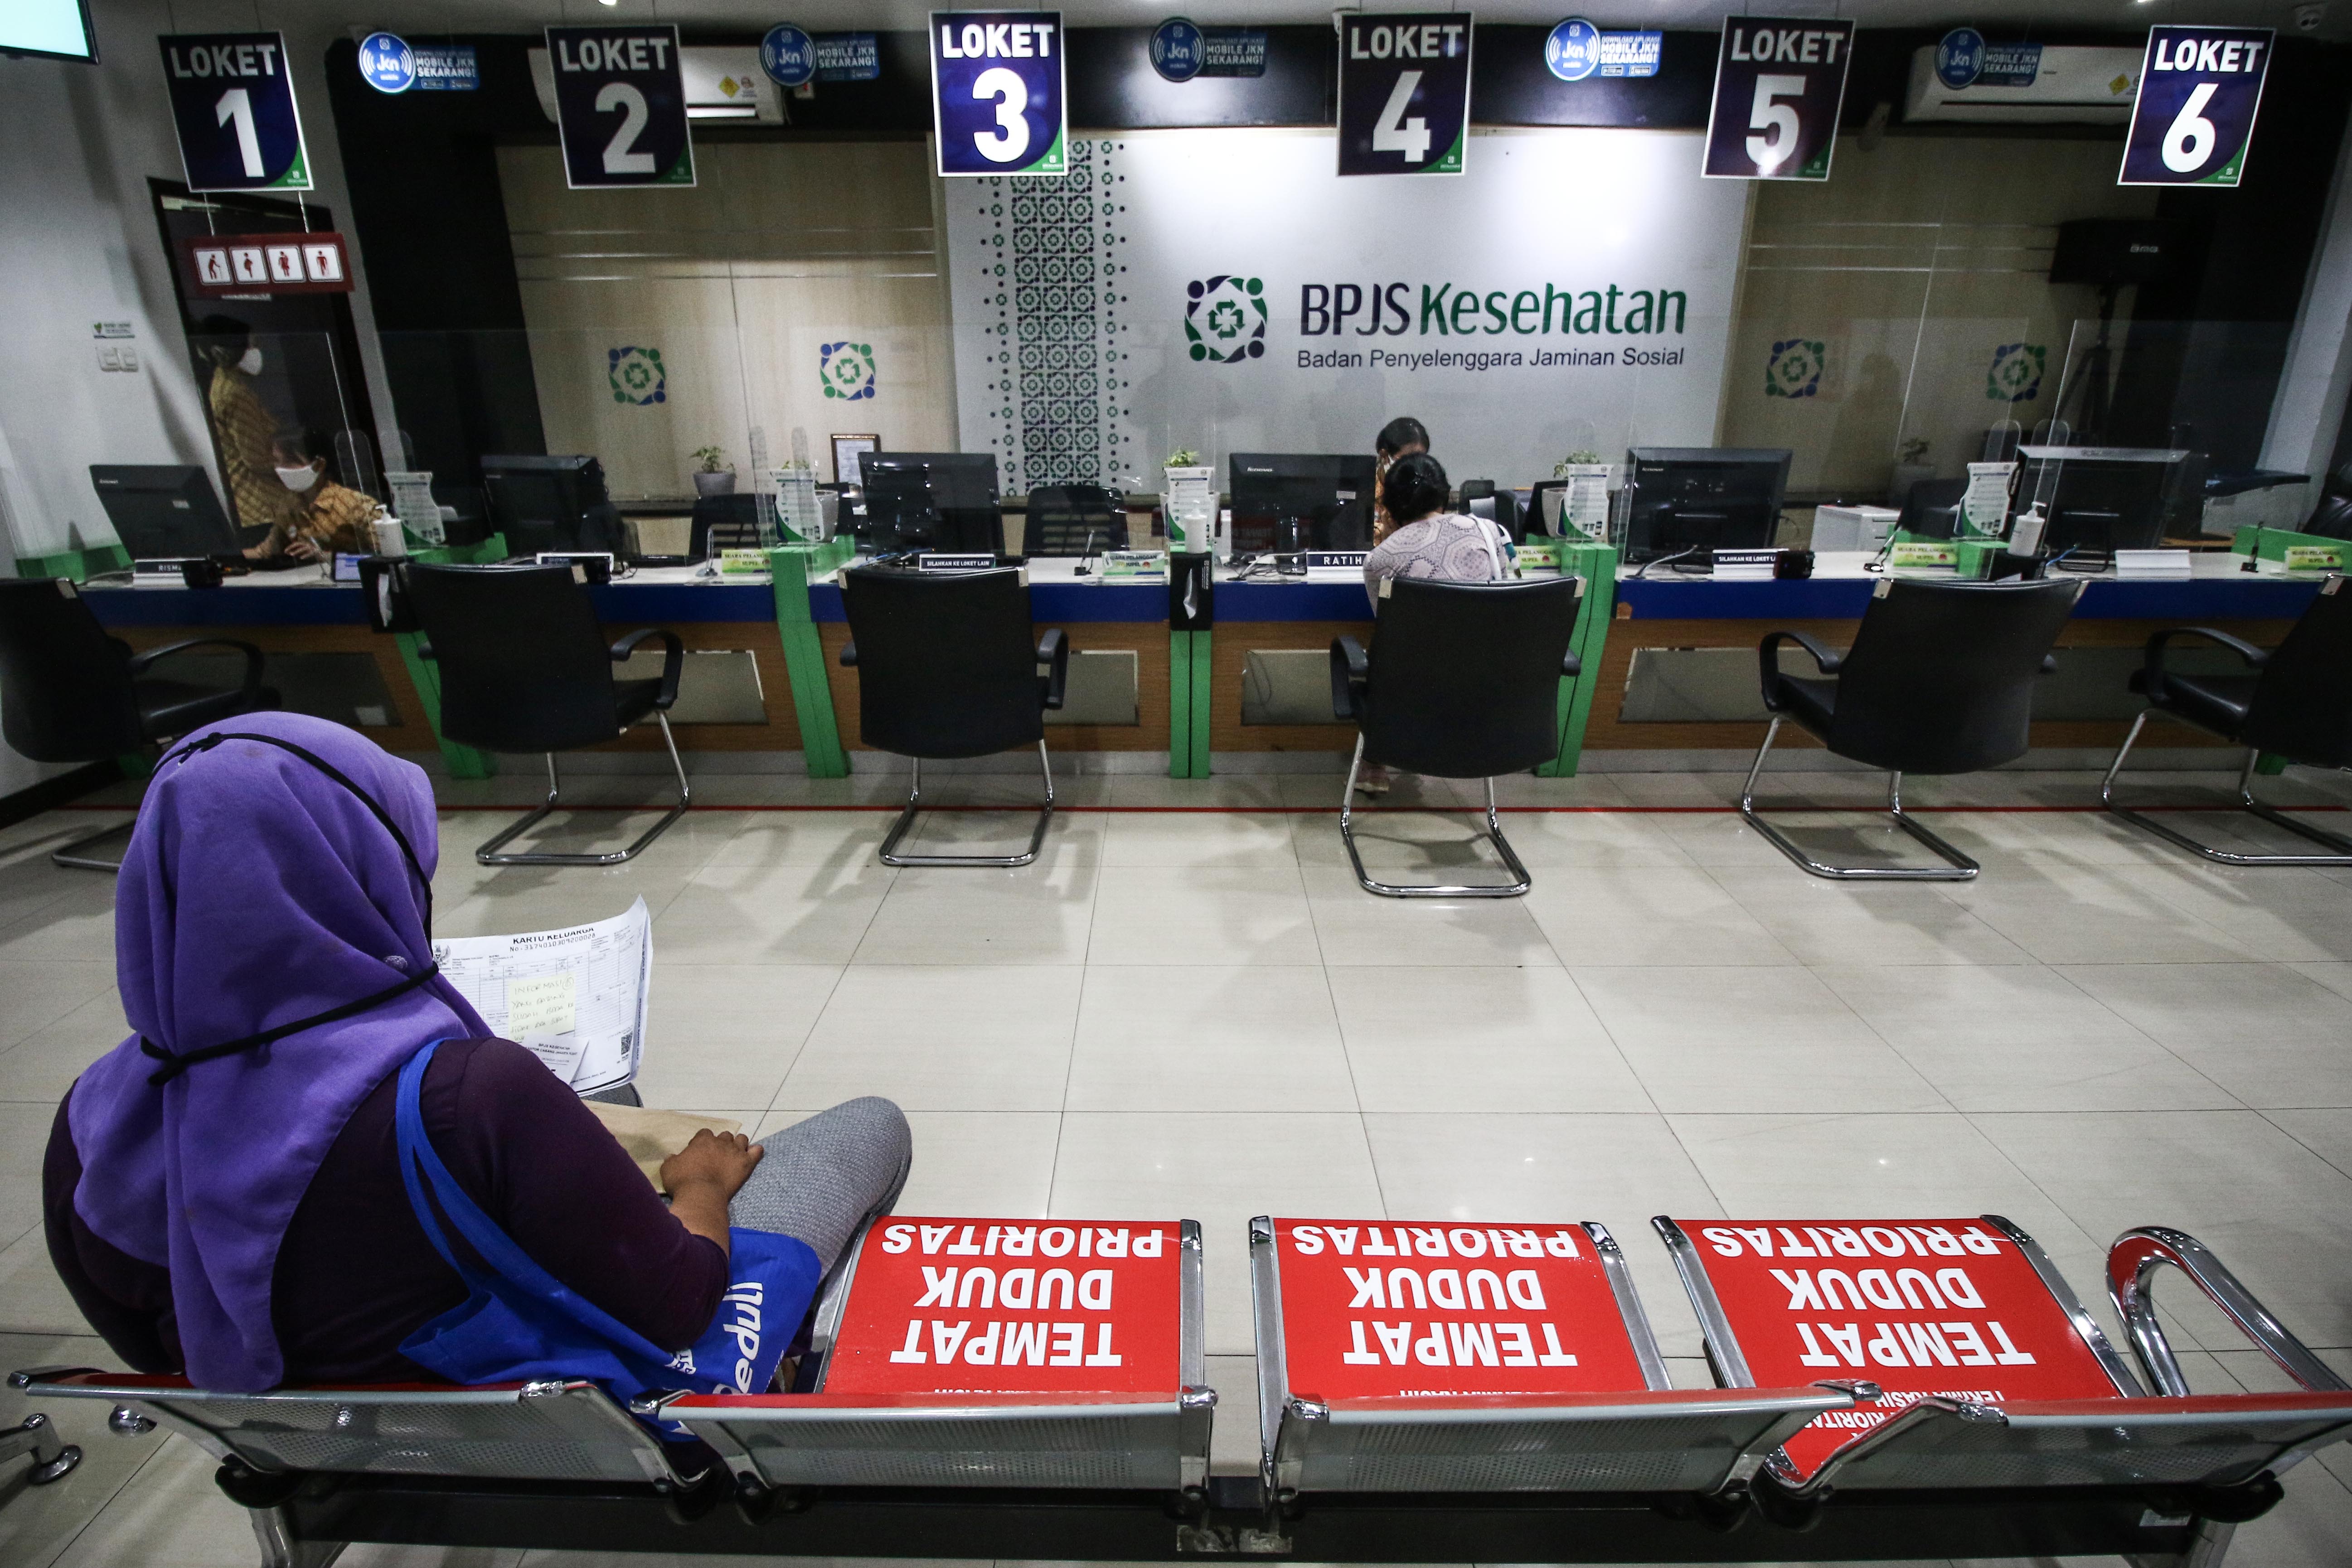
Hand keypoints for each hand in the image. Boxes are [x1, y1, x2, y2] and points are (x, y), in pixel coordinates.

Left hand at [286, 536, 322, 561]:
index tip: (285, 551)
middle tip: (286, 552)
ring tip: (291, 554)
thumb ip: (298, 550)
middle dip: (291, 547)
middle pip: (298, 544)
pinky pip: (309, 553)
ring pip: (302, 549)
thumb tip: (289, 552)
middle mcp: (307, 544)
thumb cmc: (312, 552)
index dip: (290, 546)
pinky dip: (305, 555)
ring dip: (296, 551)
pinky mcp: (315, 552)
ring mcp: (311, 547)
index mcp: (305, 543)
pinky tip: (301, 558)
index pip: (296, 543)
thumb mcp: (305, 549)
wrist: (322, 554)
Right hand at [662, 1130, 761, 1255]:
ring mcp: (735, 1151)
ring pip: (742, 1139)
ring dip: (738, 1145)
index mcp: (702, 1140)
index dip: (702, 1142)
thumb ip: (671, 1160)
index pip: (705, 1133)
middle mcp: (721, 1142)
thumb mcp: (668, 1168)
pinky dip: (755, 1152)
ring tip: (734, 1156)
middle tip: (717, 1157)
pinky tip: (752, 1157)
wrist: (701, 1195)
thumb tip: (671, 1156)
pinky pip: (757, 1151)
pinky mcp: (746, 1163)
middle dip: (722, 1143)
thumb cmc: (682, 1181)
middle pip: (725, 1135)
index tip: (699, 1153)